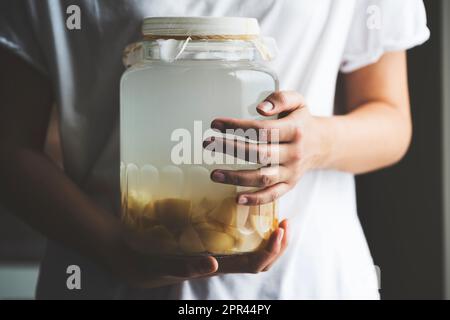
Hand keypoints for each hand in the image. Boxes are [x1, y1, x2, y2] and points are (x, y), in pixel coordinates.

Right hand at [100, 219, 288, 287]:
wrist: (136, 261)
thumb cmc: (152, 264)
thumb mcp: (166, 265)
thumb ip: (187, 266)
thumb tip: (212, 264)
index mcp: (217, 266)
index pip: (254, 264)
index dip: (271, 251)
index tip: (280, 230)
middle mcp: (222, 260)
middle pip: (260, 258)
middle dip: (277, 243)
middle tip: (285, 221)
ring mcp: (218, 251)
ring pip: (252, 249)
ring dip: (267, 235)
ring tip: (276, 217)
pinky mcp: (209, 242)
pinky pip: (237, 238)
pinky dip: (250, 227)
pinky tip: (251, 212)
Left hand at [206, 91, 330, 204]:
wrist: (323, 144)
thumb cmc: (301, 121)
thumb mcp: (297, 102)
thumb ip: (280, 99)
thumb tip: (259, 108)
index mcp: (295, 130)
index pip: (262, 129)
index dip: (237, 126)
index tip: (215, 124)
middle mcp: (294, 152)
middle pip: (259, 153)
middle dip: (231, 149)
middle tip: (208, 144)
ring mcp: (292, 172)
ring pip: (263, 177)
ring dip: (237, 177)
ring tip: (214, 174)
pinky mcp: (289, 185)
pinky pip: (272, 195)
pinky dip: (255, 199)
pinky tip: (237, 198)